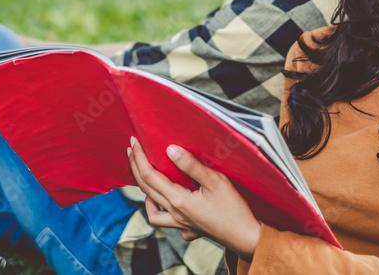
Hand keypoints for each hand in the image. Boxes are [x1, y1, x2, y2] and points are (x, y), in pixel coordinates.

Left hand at [127, 137, 260, 260]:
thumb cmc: (234, 209)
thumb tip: (170, 149)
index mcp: (178, 200)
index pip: (150, 176)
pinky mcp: (188, 230)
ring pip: (152, 210)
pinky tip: (163, 202)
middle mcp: (175, 214)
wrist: (246, 237)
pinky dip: (159, 210)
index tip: (133, 141)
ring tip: (143, 176)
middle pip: (146, 189)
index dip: (139, 157)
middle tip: (132, 150)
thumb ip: (191, 165)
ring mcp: (180, 225)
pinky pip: (166, 221)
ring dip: (144, 192)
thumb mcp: (216, 181)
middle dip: (136, 168)